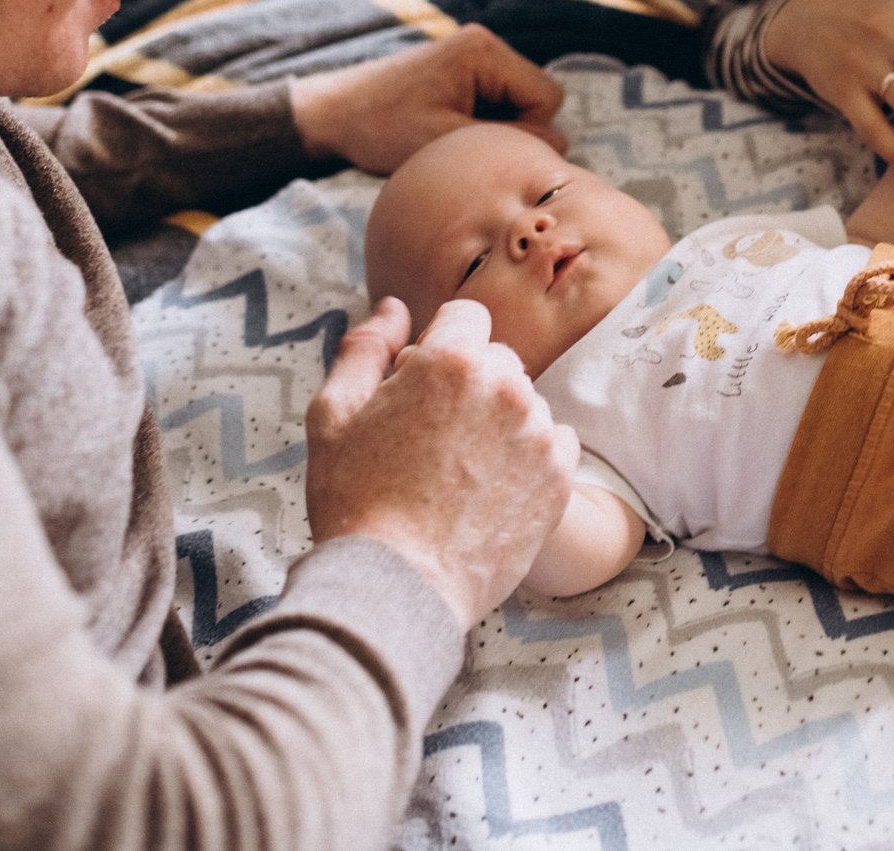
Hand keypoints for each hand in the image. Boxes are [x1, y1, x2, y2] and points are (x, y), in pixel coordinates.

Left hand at [290, 24, 565, 175]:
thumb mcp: (447, 142)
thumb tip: (558, 145)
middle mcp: (484, 45)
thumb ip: (508, 142)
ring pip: (519, 103)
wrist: (330, 115)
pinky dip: (480, 123)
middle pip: (537, 98)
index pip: (547, 97)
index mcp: (484, 52)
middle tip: (464, 144)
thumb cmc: (381, 128)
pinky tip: (445, 132)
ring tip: (450, 139)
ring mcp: (472, 56)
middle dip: (513, 129)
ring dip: (495, 129)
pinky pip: (496, 102)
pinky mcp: (460, 71)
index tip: (481, 147)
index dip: (527, 132)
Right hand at [303, 296, 578, 628]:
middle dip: (468, 384)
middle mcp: (507, 387)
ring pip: (524, 403)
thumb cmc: (355, 501)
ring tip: (456, 473)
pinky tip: (489, 490)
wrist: (397, 587)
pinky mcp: (560, 478)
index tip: (417, 388)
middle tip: (429, 438)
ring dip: (499, 422)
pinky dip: (528, 458)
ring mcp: (539, 434)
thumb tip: (393, 307)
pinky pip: (554, 443)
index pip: (466, 317)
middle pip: (496, 359)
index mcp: (452, 361)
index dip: (438, 348)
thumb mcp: (333, 415)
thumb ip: (365, 347)